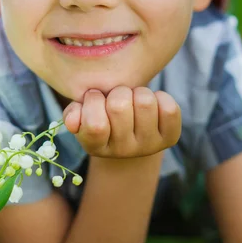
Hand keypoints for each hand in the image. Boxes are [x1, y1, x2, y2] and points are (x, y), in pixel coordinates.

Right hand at [62, 86, 180, 157]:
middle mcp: (124, 151)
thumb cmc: (102, 115)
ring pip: (145, 102)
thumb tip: (71, 121)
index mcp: (97, 147)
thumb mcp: (83, 115)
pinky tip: (151, 104)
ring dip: (137, 91)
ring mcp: (149, 146)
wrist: (130, 132)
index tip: (95, 96)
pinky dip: (160, 96)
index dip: (93, 101)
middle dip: (117, 92)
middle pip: (120, 107)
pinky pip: (169, 108)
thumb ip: (73, 114)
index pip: (95, 125)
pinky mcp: (170, 138)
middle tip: (117, 97)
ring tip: (133, 98)